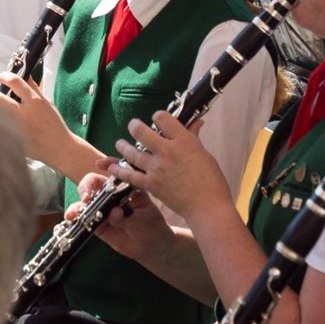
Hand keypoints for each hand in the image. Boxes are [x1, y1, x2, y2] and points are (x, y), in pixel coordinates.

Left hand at [0, 72, 74, 167]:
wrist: (59, 147)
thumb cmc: (54, 124)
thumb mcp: (47, 102)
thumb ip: (35, 88)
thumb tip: (26, 74)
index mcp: (35, 101)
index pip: (15, 82)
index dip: (4, 76)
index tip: (0, 77)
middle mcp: (25, 114)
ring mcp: (17, 128)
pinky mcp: (13, 140)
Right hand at [65, 164, 173, 260]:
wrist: (151, 246)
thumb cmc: (151, 224)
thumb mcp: (144, 218)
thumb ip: (128, 216)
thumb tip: (114, 213)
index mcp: (125, 186)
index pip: (115, 170)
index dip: (107, 164)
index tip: (100, 164)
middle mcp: (111, 194)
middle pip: (94, 183)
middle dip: (88, 186)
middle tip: (88, 195)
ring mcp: (102, 208)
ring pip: (86, 200)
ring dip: (79, 203)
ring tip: (77, 210)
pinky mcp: (97, 224)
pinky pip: (84, 218)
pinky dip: (76, 216)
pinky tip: (71, 217)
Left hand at [109, 111, 231, 223]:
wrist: (208, 207)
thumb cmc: (211, 181)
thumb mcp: (204, 153)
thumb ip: (193, 136)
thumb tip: (196, 121)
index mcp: (183, 141)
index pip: (162, 118)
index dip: (158, 116)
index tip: (157, 119)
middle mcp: (168, 151)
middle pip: (141, 131)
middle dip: (134, 126)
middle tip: (134, 127)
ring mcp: (157, 168)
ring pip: (131, 152)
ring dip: (123, 146)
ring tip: (120, 143)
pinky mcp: (151, 184)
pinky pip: (130, 175)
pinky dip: (119, 170)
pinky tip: (112, 167)